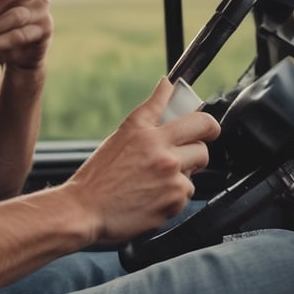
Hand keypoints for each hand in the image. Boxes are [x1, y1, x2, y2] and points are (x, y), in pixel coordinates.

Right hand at [63, 77, 220, 243]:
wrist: (85, 209)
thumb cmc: (99, 173)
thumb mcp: (124, 132)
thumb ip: (152, 108)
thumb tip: (167, 84)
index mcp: (149, 133)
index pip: (200, 122)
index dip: (207, 126)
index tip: (205, 129)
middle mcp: (163, 154)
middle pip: (203, 148)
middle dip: (193, 152)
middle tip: (176, 156)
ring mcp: (171, 180)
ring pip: (193, 174)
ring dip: (180, 176)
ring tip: (153, 180)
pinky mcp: (174, 202)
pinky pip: (184, 195)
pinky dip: (172, 197)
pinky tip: (151, 196)